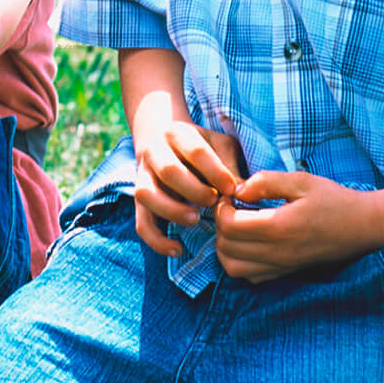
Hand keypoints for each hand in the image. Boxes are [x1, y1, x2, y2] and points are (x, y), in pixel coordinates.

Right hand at [131, 107, 244, 257]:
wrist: (161, 139)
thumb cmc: (200, 146)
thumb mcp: (219, 144)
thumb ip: (230, 165)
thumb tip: (244, 193)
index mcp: (177, 134)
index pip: (195, 150)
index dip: (215, 171)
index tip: (233, 189)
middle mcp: (155, 152)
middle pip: (169, 170)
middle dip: (194, 190)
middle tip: (213, 201)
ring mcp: (142, 177)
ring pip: (146, 194)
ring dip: (171, 210)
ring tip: (195, 219)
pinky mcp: (139, 201)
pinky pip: (141, 223)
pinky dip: (156, 239)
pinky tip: (177, 249)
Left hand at [213, 170, 382, 281]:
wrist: (364, 227)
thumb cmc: (334, 200)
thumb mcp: (301, 180)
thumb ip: (266, 181)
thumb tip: (238, 190)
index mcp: (279, 227)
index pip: (228, 226)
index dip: (220, 208)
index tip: (231, 195)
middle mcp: (277, 253)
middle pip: (225, 248)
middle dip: (219, 226)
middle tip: (231, 208)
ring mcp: (282, 266)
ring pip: (233, 268)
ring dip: (225, 246)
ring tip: (237, 225)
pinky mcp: (286, 272)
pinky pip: (250, 276)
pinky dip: (240, 261)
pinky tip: (250, 241)